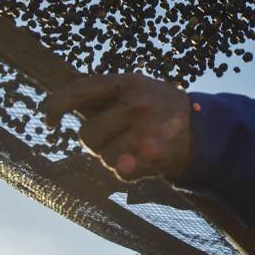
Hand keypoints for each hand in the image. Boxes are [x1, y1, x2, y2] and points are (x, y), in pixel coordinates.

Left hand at [41, 73, 191, 181]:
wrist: (206, 130)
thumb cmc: (162, 109)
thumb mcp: (139, 89)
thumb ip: (106, 95)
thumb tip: (63, 105)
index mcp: (127, 83)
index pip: (79, 90)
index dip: (56, 105)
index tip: (47, 119)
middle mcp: (135, 104)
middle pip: (87, 134)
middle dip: (96, 141)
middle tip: (117, 137)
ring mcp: (143, 131)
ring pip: (102, 156)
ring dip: (113, 157)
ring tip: (136, 147)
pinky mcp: (151, 156)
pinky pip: (119, 171)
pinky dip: (128, 171)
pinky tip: (145, 159)